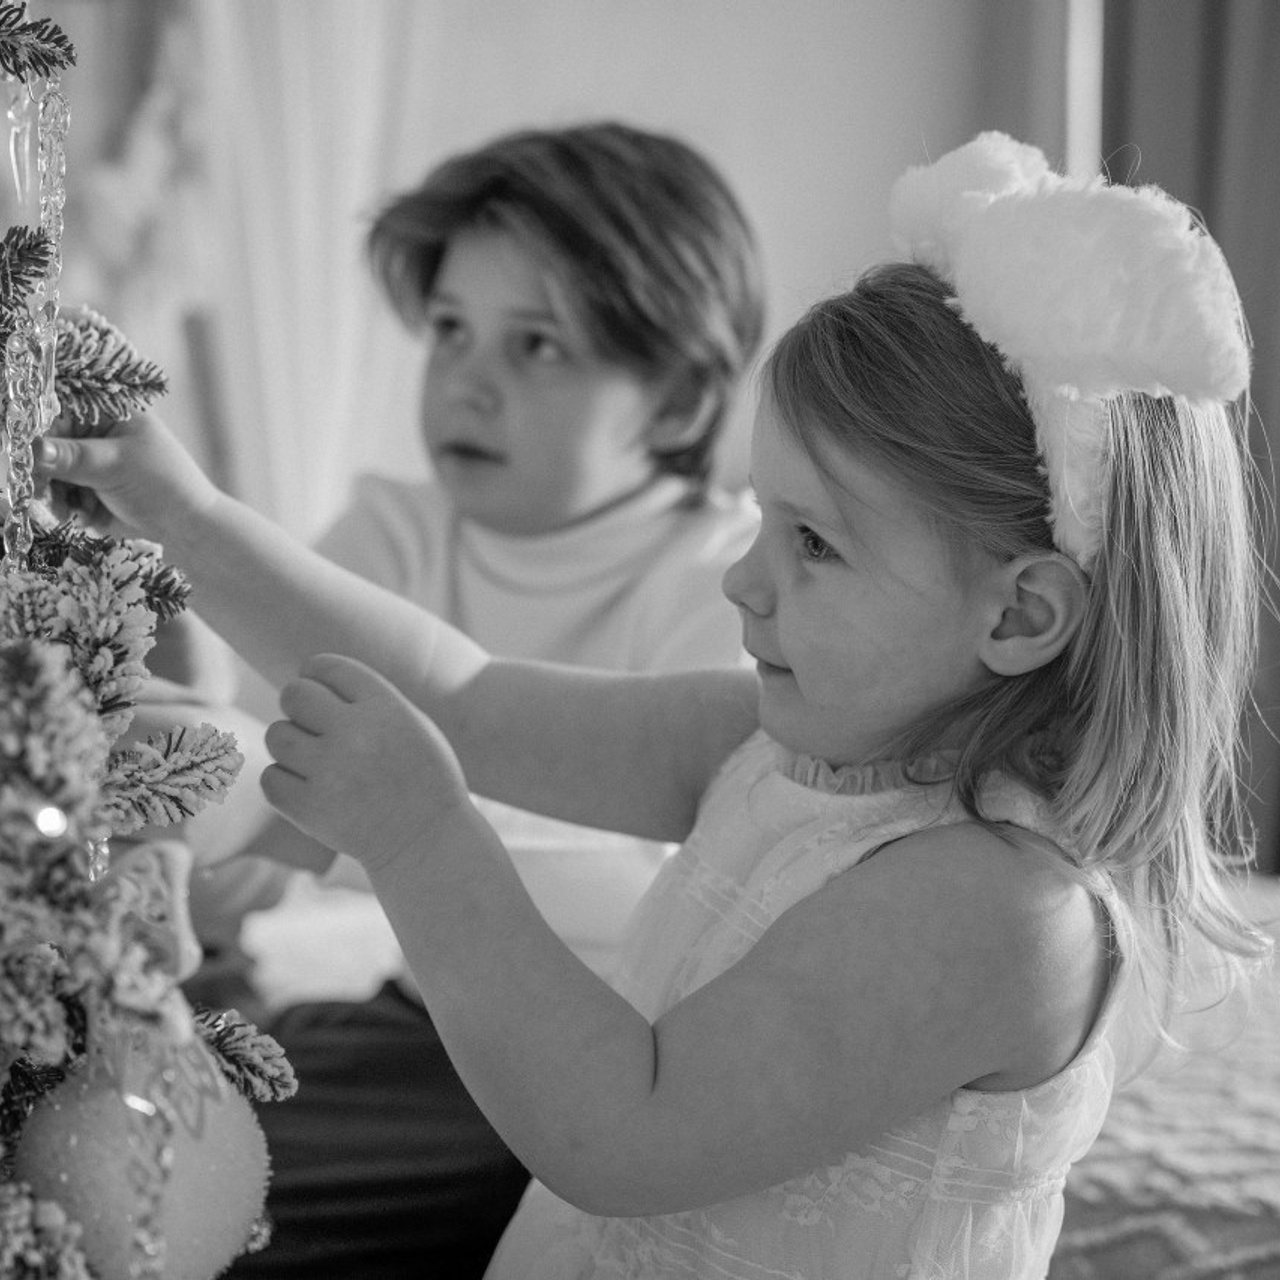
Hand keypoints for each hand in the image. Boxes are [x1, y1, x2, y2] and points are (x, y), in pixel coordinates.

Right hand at [35, 412, 218, 543]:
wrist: (186, 525)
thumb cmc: (162, 484)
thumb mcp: (116, 465)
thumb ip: (72, 457)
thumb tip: (32, 447)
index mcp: (106, 411)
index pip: (56, 411)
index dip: (37, 433)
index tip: (27, 458)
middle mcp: (93, 433)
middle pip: (46, 444)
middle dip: (41, 470)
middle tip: (41, 492)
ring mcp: (88, 462)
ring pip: (48, 473)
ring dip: (52, 494)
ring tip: (70, 510)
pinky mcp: (86, 488)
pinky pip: (58, 494)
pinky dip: (64, 507)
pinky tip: (84, 516)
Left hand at [261, 653, 471, 872]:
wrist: (426, 839)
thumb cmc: (420, 775)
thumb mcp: (411, 723)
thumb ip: (366, 697)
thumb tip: (309, 679)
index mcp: (385, 707)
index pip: (326, 666)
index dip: (319, 676)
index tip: (326, 695)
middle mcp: (356, 733)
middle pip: (293, 694)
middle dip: (300, 707)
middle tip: (316, 727)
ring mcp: (330, 772)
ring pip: (277, 735)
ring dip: (291, 745)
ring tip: (317, 761)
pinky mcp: (309, 809)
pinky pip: (271, 778)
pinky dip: (285, 782)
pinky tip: (311, 788)